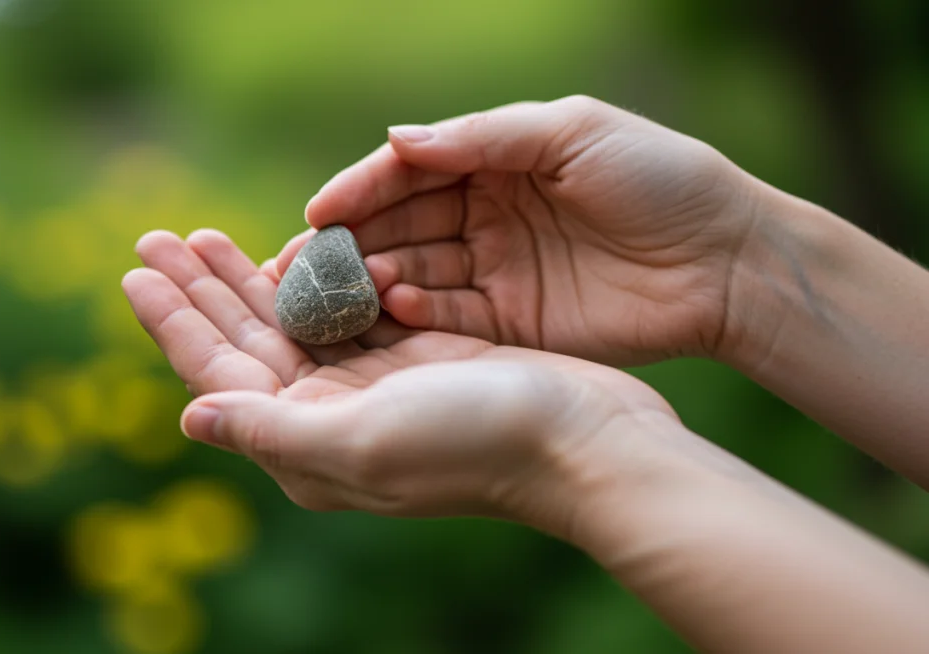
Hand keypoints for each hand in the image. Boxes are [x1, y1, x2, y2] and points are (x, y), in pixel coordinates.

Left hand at [123, 228, 678, 531]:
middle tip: (154, 236)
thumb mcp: (362, 441)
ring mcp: (370, 386)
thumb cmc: (476, 445)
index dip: (173, 323)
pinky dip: (309, 277)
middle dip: (199, 290)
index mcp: (305, 442)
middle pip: (244, 343)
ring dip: (244, 278)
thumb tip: (188, 416)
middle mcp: (329, 417)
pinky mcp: (412, 357)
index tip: (134, 271)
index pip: (218, 374)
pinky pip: (340, 311)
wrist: (584, 442)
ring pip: (287, 323)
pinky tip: (287, 247)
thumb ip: (270, 431)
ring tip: (201, 235)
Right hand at [272, 96, 759, 365]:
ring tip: (345, 286)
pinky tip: (396, 305)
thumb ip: (484, 138)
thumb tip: (396, 139)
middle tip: (303, 261)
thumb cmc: (660, 178)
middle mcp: (487, 215)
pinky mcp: (512, 324)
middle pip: (402, 224)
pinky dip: (419, 313)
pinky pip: (450, 318)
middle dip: (352, 240)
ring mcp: (497, 271)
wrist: (728, 262)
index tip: (318, 209)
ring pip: (417, 272)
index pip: (413, 171)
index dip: (362, 188)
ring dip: (376, 278)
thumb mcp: (572, 133)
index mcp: (498, 160)